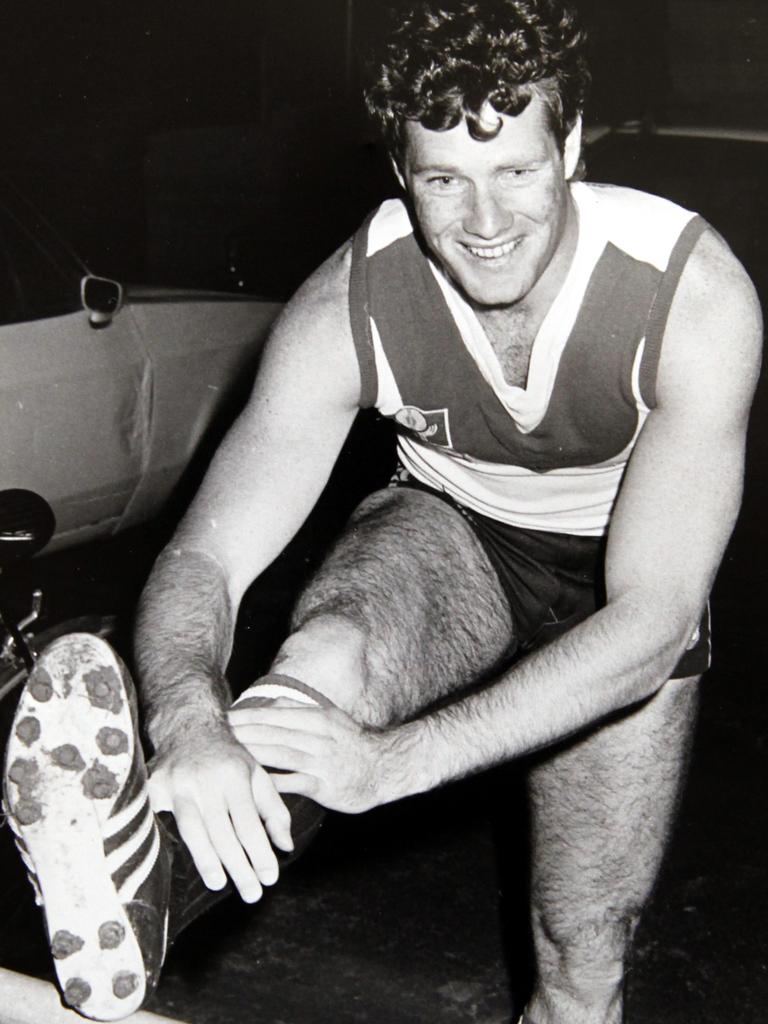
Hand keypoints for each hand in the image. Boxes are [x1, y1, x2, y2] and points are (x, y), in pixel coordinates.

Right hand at [147, 725, 293, 902]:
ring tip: (218, 885)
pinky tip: (170, 866)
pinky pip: (159, 821)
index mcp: (235, 775)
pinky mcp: (155, 787)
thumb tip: (286, 847)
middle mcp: (207, 779)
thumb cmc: (229, 758)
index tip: (270, 879)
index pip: (250, 822)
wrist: (190, 727)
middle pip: (223, 830)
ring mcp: (178, 783)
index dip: (260, 852)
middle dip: (239, 865)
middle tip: (252, 895)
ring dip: (206, 859)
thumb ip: (274, 811)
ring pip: (193, 828)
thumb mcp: (258, 775)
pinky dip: (164, 841)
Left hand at [226, 702, 394, 813]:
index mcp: (316, 717)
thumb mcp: (330, 718)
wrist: (386, 767)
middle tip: (211, 737)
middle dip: (241, 733)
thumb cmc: (352, 743)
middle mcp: (318, 735)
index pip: (273, 714)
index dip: (246, 716)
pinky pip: (294, 783)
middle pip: (272, 732)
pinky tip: (252, 786)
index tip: (221, 719)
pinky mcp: (325, 785)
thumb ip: (300, 709)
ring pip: (280, 753)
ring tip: (225, 757)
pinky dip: (273, 784)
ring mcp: (322, 760)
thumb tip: (269, 702)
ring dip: (251, 754)